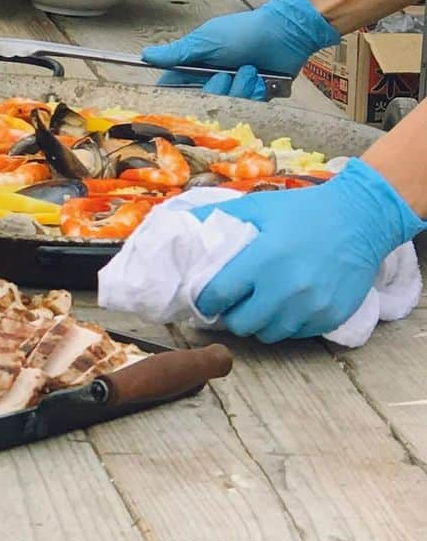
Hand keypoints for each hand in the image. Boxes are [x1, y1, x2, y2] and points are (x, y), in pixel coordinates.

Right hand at [141, 0, 339, 100]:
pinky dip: (255, 92)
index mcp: (196, 65)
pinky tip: (261, 78)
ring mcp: (233, 88)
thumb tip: (146, 55)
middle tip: (226, 73)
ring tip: (249, 70)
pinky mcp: (253, 96)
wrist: (286, 32)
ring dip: (239, 88)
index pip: (173, 86)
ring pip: (226, 105)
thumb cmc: (245, 31)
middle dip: (216, 89)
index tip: (175, 101)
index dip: (172, 95)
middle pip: (202, 101)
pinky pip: (248, 106)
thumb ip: (177, 53)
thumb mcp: (205, 40)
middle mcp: (212, 79)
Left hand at [189, 159, 424, 342]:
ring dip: (258, 323)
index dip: (205, 299)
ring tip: (258, 304)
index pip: (217, 296)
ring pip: (268, 335)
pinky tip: (285, 304)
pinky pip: (296, 334)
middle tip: (232, 302)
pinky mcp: (330, 317)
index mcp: (263, 260)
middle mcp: (286, 288)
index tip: (204, 296)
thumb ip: (217, 216)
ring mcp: (311, 307)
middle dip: (231, 315)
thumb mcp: (257, 206)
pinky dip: (285, 324)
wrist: (361, 218)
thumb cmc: (304, 210)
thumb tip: (179, 223)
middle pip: (240, 324)